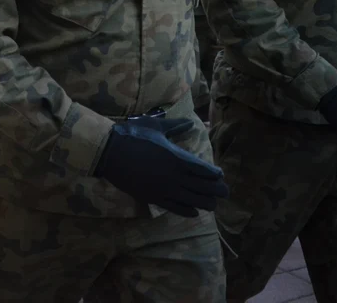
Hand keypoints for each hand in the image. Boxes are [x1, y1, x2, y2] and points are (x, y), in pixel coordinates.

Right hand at [95, 117, 228, 216]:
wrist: (111, 152)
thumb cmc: (134, 135)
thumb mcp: (157, 126)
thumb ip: (176, 126)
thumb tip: (192, 123)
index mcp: (177, 158)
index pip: (203, 170)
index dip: (214, 175)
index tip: (221, 176)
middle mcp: (175, 176)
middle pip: (202, 187)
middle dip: (216, 191)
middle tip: (225, 193)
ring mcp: (164, 189)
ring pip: (192, 201)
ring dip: (205, 203)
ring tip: (213, 205)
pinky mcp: (153, 198)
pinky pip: (175, 208)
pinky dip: (187, 211)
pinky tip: (194, 213)